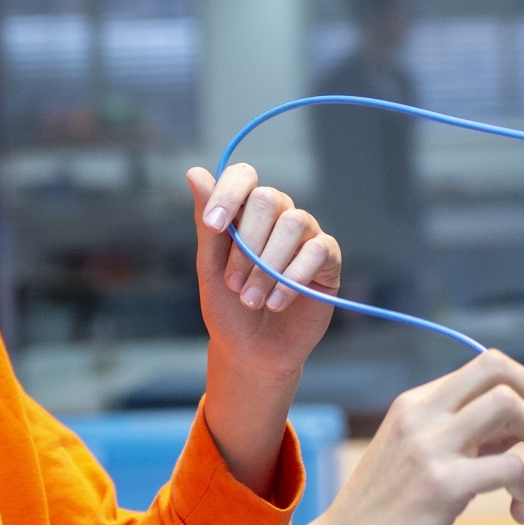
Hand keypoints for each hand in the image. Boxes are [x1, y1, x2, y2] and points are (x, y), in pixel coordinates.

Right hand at [183, 348, 523, 524]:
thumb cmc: (380, 515)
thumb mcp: (417, 460)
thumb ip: (464, 439)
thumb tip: (518, 431)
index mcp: (415, 404)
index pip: (486, 365)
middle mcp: (421, 414)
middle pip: (498, 370)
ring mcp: (429, 446)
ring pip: (509, 407)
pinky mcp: (441, 484)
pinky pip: (510, 470)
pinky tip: (517, 511)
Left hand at [188, 164, 339, 380]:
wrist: (252, 352)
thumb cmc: (228, 309)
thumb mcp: (209, 268)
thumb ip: (207, 223)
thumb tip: (195, 173)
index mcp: (246, 212)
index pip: (244, 177)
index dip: (228, 194)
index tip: (214, 226)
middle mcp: (278, 216)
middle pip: (268, 199)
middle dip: (247, 243)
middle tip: (233, 284)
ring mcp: (305, 235)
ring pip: (293, 223)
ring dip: (267, 266)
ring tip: (252, 300)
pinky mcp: (328, 260)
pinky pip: (317, 250)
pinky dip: (292, 279)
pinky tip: (276, 302)